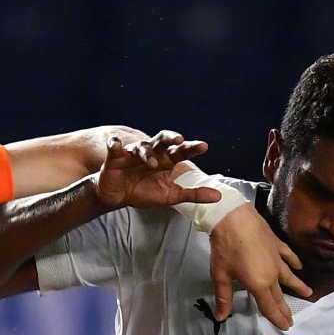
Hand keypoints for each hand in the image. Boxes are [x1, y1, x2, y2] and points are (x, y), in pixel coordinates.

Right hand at [93, 131, 213, 211]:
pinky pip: (114, 146)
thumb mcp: (171, 196)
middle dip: (170, 138)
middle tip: (179, 140)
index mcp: (165, 161)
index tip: (204, 146)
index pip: (180, 152)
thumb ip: (194, 194)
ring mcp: (133, 153)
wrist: (118, 196)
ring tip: (152, 165)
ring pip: (142, 146)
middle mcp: (151, 153)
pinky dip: (115, 144)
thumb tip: (218, 196)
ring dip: (147, 153)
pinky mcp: (115, 157)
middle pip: (163, 140)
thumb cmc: (144, 192)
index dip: (191, 148)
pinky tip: (116, 145)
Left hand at [208, 202, 312, 329]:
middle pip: (280, 295)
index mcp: (259, 284)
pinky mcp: (276, 244)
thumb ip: (224, 297)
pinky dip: (294, 262)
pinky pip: (288, 256)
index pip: (269, 306)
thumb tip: (221, 317)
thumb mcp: (220, 275)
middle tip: (293, 319)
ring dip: (298, 286)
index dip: (277, 318)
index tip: (286, 326)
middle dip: (285, 308)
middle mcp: (272, 274)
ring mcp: (276, 258)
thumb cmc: (225, 248)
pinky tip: (299, 266)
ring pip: (289, 276)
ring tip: (308, 293)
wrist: (233, 217)